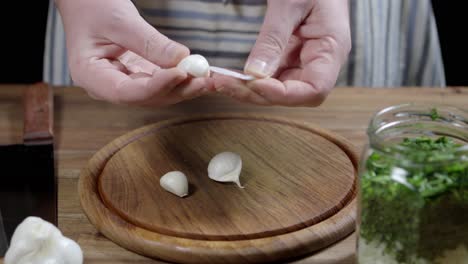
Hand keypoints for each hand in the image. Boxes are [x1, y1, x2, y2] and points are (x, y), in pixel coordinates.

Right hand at [55, 0, 209, 105]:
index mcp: (91, 76)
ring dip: (185, 86)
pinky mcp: (138, 75)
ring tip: (209, 78)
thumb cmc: (92, 6)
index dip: (157, 86)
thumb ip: (149, 42)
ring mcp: (124, 81)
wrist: (85, 1)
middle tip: (206, 80)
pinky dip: (181, 77)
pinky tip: (200, 73)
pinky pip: (162, 81)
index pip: (126, 92)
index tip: (181, 73)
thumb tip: (181, 58)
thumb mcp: (120, 21)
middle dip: (179, 89)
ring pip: (158, 92)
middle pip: (147, 97)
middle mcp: (108, 86)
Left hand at [212, 0, 350, 105]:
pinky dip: (249, 79)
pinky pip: (270, 75)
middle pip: (292, 94)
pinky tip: (229, 76)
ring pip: (277, 89)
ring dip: (248, 89)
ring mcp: (303, 60)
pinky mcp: (289, 56)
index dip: (285, 94)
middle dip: (256, 93)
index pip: (315, 89)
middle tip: (222, 83)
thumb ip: (273, 38)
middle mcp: (319, 61)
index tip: (254, 84)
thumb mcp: (289, 3)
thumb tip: (254, 73)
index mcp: (332, 48)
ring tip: (219, 81)